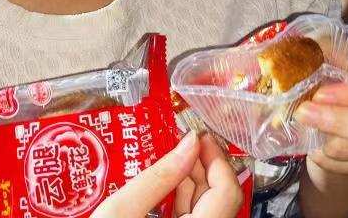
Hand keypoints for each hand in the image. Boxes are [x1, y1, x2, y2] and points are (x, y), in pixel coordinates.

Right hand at [92, 130, 242, 217]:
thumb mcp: (120, 211)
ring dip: (196, 183)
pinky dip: (186, 202)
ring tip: (176, 157)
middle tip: (188, 142)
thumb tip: (189, 143)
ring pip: (209, 211)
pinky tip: (170, 184)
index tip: (201, 137)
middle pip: (220, 201)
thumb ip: (158, 176)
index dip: (217, 159)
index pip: (226, 193)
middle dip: (206, 167)